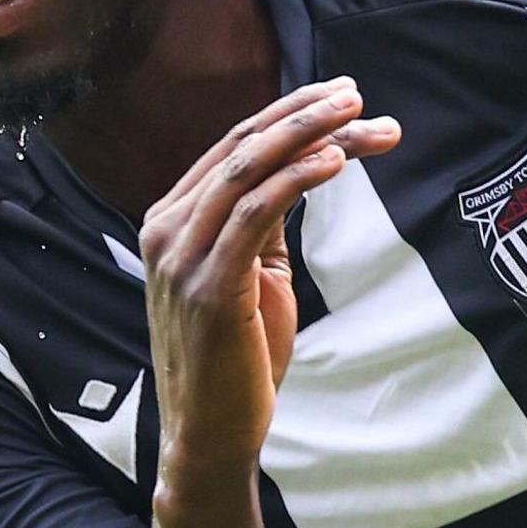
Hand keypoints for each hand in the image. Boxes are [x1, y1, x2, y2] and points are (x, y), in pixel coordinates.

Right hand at [138, 77, 400, 479]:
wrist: (212, 434)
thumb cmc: (236, 357)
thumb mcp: (249, 274)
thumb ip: (261, 224)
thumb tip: (302, 169)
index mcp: (173, 221)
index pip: (234, 148)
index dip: (288, 115)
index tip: (342, 96)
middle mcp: (167, 229)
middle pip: (242, 147)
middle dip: (304, 113)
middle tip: (356, 92)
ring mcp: (181, 257)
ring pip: (248, 169)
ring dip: (309, 135)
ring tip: (359, 116)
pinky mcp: (208, 285)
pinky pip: (255, 213)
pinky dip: (297, 178)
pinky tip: (336, 160)